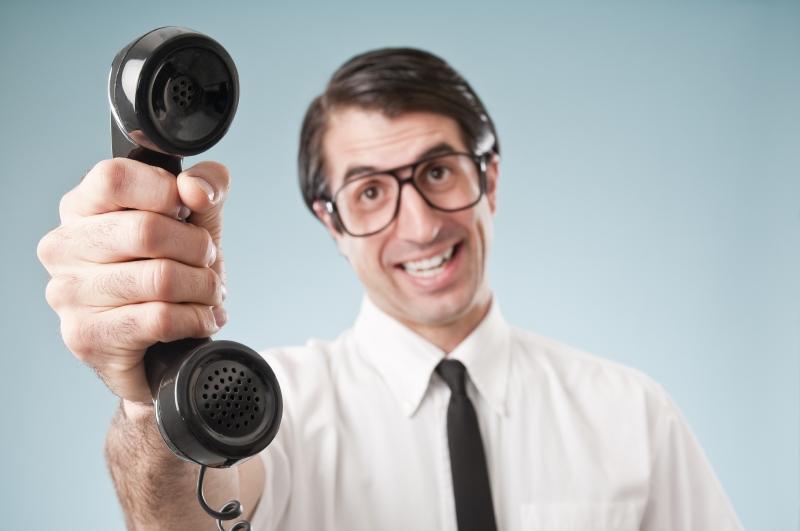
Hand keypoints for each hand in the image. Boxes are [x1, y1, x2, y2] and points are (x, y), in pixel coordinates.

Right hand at [38, 159, 230, 403]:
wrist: (160, 350)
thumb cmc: (170, 275)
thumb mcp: (196, 221)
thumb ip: (206, 186)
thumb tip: (195, 188)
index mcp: (81, 208)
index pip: (115, 178)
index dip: (165, 191)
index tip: (187, 211)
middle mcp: (64, 248)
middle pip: (146, 230)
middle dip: (198, 249)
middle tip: (208, 262)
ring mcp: (68, 294)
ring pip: (160, 279)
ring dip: (203, 288)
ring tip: (208, 294)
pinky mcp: (86, 336)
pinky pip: (160, 319)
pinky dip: (196, 319)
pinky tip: (202, 319)